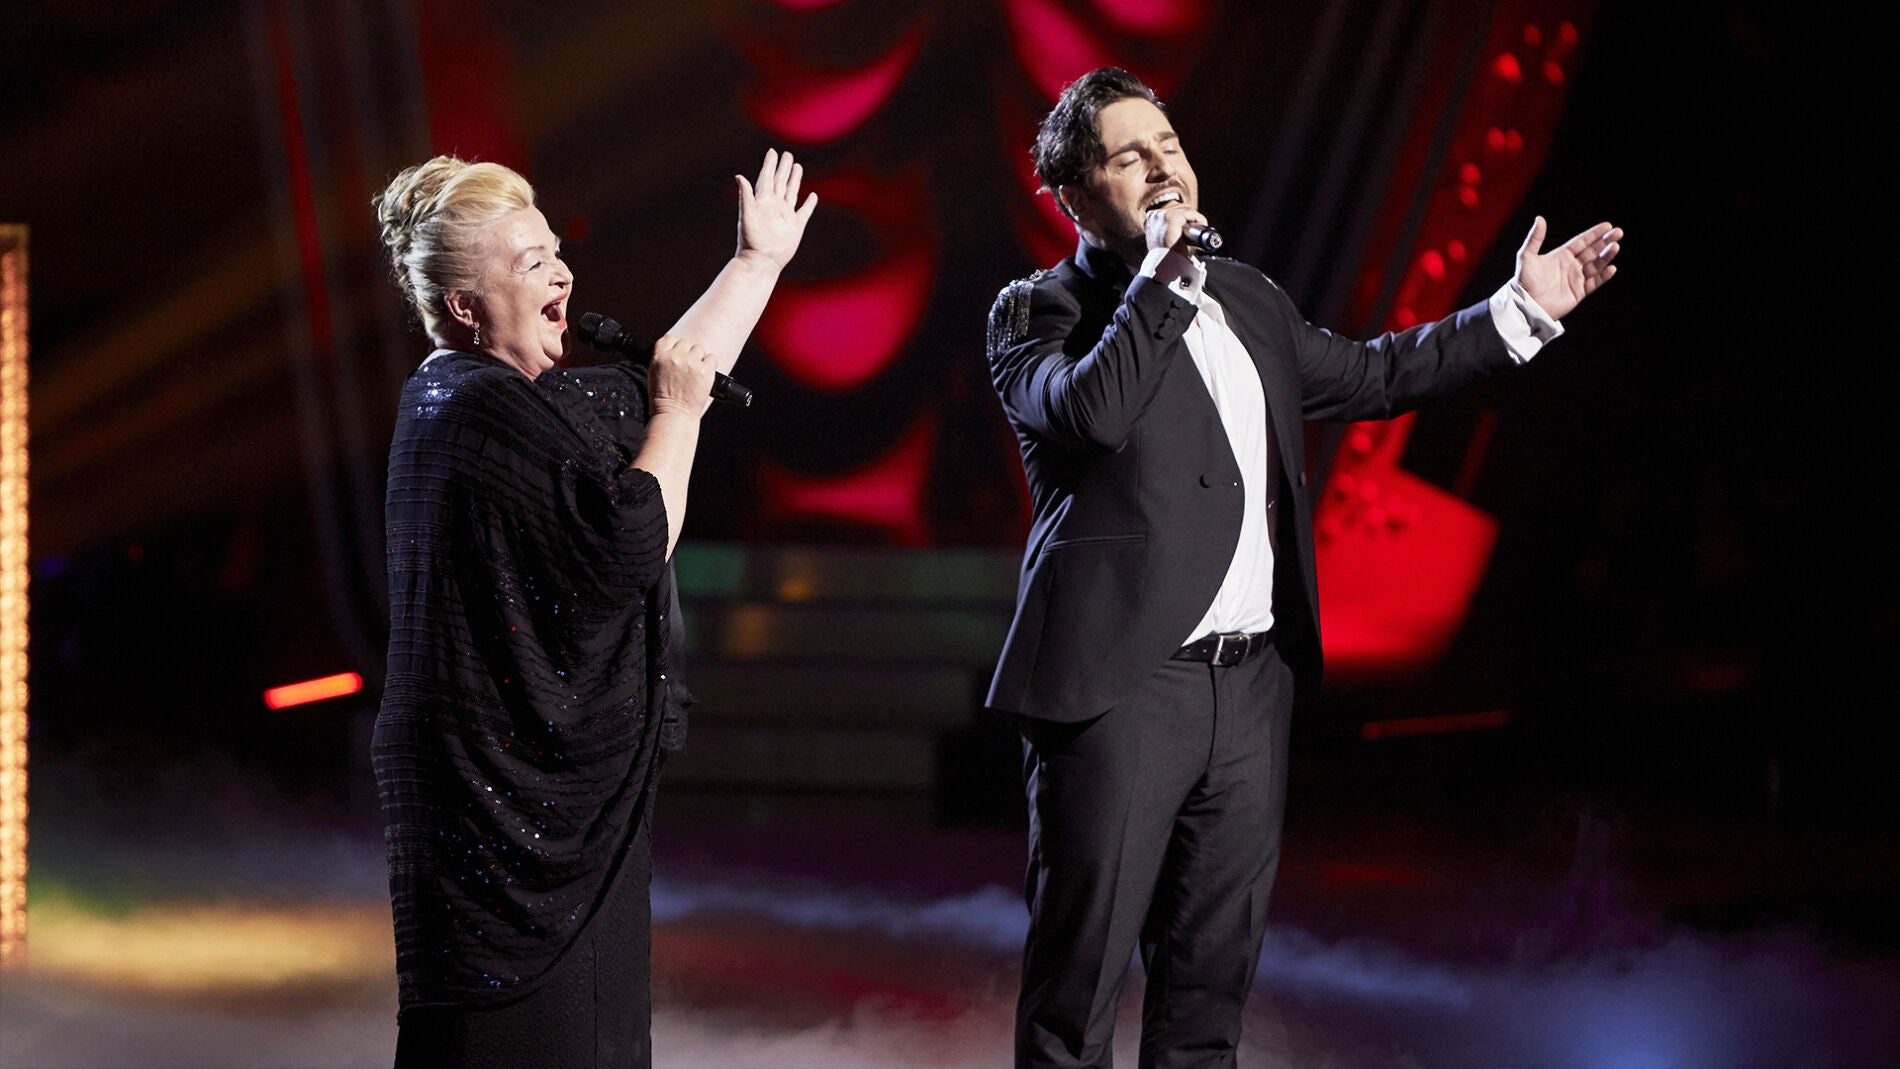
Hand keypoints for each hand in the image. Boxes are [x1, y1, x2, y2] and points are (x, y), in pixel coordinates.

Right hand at [647, 334, 716, 418]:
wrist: (674, 414)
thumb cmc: (662, 398)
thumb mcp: (653, 373)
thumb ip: (662, 358)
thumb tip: (673, 349)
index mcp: (660, 356)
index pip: (670, 338)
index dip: (674, 347)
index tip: (677, 356)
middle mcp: (676, 357)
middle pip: (685, 343)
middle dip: (686, 354)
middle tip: (686, 369)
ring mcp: (691, 363)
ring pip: (699, 349)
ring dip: (698, 359)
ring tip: (694, 373)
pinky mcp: (706, 371)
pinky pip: (712, 358)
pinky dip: (710, 365)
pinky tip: (703, 375)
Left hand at [735, 148, 818, 269]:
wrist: (762, 261)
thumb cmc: (751, 240)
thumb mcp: (747, 215)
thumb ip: (745, 195)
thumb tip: (739, 176)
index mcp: (763, 200)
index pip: (767, 177)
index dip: (769, 164)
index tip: (772, 151)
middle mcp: (774, 205)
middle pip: (780, 181)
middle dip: (783, 168)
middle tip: (787, 154)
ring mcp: (785, 215)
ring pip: (792, 192)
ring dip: (795, 179)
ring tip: (797, 167)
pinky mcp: (795, 226)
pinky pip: (804, 212)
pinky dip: (809, 204)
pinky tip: (812, 196)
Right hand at [1145, 203, 1207, 254]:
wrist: (1164, 264)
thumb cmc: (1165, 256)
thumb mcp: (1163, 239)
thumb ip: (1167, 231)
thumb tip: (1181, 229)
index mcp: (1150, 219)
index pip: (1170, 209)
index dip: (1183, 215)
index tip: (1190, 224)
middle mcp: (1154, 215)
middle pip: (1178, 206)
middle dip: (1189, 215)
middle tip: (1197, 227)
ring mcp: (1162, 215)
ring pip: (1185, 209)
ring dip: (1195, 217)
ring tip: (1200, 227)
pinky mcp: (1172, 218)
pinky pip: (1191, 213)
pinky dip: (1199, 218)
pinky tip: (1202, 225)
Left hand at [1513, 216, 1621, 319]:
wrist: (1526, 305)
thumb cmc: (1524, 281)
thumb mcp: (1526, 257)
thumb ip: (1534, 238)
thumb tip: (1540, 218)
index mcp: (1561, 256)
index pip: (1581, 242)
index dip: (1594, 234)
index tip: (1608, 225)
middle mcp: (1570, 266)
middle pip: (1592, 251)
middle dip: (1605, 242)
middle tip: (1618, 232)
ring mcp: (1575, 279)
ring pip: (1596, 265)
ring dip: (1606, 256)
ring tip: (1615, 246)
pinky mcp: (1578, 292)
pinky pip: (1594, 283)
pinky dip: (1603, 276)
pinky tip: (1611, 268)